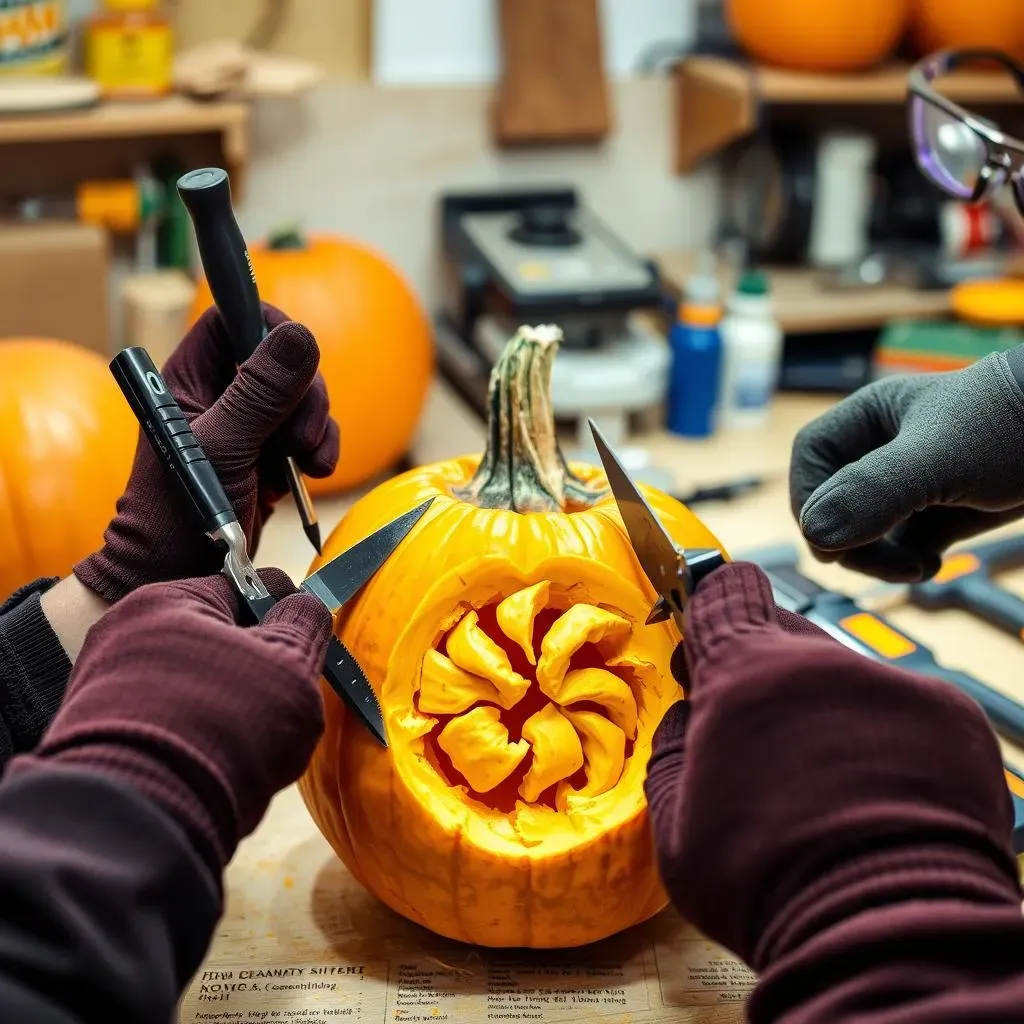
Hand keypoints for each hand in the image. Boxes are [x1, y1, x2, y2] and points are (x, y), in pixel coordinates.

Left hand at [14, 569, 331, 871]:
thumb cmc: (225, 724)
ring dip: (226, 703)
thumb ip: (305, 624)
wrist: (140, 819)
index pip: (248, 587)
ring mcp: (105, 686)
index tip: (307, 649)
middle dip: (254, 666)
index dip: (288, 614)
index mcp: (171, 599)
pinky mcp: (98, 736)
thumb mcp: (290, 664)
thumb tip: (306, 605)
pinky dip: (195, 736)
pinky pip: (167, 721)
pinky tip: (215, 763)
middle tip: (281, 703)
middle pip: (217, 638)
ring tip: (248, 743)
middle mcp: (126, 633)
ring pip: (194, 683)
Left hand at [74, 305, 338, 603]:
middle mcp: (219, 395)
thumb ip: (262, 392)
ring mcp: (247, 426)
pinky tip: (312, 476)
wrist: (179, 576)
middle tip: (301, 435)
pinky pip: (309, 433)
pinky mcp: (269, 454)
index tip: (296, 352)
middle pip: (281, 358)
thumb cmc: (178, 515)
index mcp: (189, 378)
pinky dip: (319, 450)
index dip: (265, 323)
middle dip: (305, 393)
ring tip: (308, 463)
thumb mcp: (224, 448)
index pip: (231, 317)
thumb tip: (300, 334)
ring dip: (317, 426)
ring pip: (301, 397)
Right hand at [645, 562, 1017, 968]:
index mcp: (739, 675)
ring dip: (829, 712)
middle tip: (764, 739)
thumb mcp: (674, 826)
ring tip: (831, 785)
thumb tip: (684, 717)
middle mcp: (815, 661)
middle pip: (783, 633)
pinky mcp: (948, 714)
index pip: (725, 593)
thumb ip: (670, 751)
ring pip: (843, 676)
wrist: (884, 933)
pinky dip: (889, 740)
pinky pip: (903, 707)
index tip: (710, 651)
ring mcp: (887, 683)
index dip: (712, 612)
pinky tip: (884, 798)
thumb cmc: (763, 884)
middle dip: (766, 674)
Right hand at [790, 351, 1023, 581]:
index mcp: (871, 418)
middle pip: (831, 501)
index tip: (830, 537)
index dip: (809, 498)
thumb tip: (815, 536)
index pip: (812, 458)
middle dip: (850, 538)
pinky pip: (898, 546)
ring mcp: (910, 484)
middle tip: (884, 562)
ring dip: (878, 558)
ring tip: (916, 567)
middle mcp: (883, 450)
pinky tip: (932, 565)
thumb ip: (871, 493)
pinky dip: (905, 563)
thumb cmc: (1014, 426)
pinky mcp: (939, 513)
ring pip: (862, 529)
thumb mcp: (937, 458)